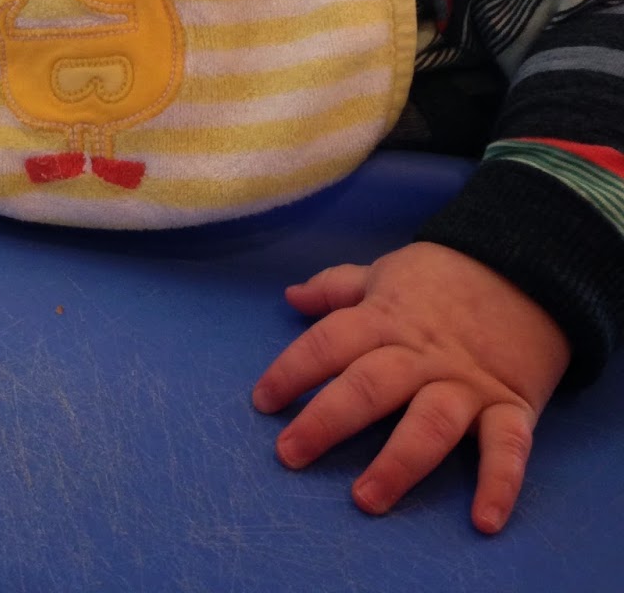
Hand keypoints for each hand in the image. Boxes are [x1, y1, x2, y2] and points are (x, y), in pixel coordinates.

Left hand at [251, 241, 570, 533]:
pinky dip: (500, 484)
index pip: (330, 342)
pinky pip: (507, 448)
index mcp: (385, 318)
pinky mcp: (511, 406)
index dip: (293, 369)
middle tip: (289, 455)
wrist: (527, 269)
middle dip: (327, 421)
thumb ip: (338, 287)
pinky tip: (484, 520)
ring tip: (365, 499)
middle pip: (369, 386)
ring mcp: (466, 383)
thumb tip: (291, 296)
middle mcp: (421, 355)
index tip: (263, 400)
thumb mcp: (387, 272)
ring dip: (397, 463)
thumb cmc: (445, 279)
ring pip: (428, 424)